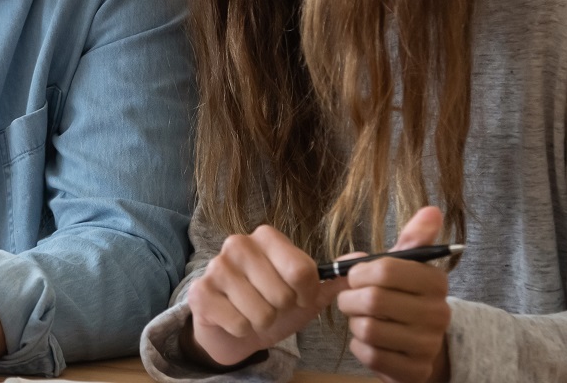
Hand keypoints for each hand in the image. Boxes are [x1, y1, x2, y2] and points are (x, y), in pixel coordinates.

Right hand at [184, 225, 351, 366]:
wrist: (233, 327)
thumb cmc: (272, 304)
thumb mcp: (306, 293)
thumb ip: (335, 278)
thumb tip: (365, 259)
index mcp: (266, 237)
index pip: (302, 271)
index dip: (306, 294)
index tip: (298, 297)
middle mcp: (238, 244)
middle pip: (282, 294)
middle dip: (281, 311)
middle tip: (270, 306)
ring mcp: (216, 267)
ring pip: (260, 312)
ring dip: (261, 323)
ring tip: (253, 314)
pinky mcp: (200, 292)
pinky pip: (238, 323)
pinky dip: (242, 330)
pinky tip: (234, 319)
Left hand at [336, 206, 452, 382]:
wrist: (420, 348)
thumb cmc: (405, 300)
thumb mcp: (409, 268)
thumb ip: (414, 240)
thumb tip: (432, 210)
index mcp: (435, 282)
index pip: (385, 269)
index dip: (359, 272)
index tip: (356, 276)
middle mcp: (438, 313)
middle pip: (372, 300)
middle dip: (350, 299)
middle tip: (350, 299)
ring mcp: (428, 344)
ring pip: (368, 329)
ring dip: (354, 323)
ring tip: (362, 319)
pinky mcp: (414, 370)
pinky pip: (369, 354)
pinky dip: (358, 346)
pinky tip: (368, 340)